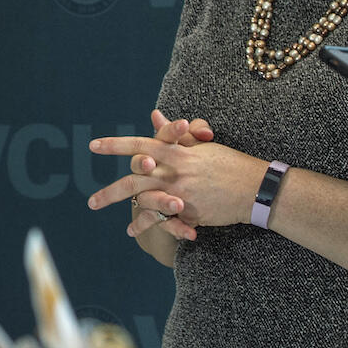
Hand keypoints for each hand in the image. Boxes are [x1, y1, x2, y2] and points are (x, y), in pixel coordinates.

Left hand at [88, 110, 265, 233]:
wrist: (256, 188)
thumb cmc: (228, 162)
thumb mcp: (199, 146)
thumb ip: (173, 134)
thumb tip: (154, 116)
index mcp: (177, 153)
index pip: (140, 146)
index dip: (116, 145)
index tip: (93, 146)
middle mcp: (176, 174)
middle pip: (135, 180)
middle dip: (110, 192)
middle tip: (91, 203)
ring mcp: (182, 195)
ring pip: (145, 202)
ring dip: (124, 210)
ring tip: (106, 214)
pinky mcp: (190, 213)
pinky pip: (163, 220)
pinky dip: (146, 225)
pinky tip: (132, 230)